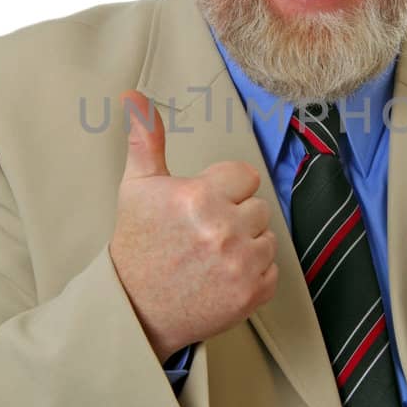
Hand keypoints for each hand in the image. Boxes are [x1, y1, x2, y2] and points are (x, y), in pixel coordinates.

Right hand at [109, 90, 278, 360]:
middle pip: (257, 207)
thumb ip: (145, 139)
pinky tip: (221, 278)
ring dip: (245, 246)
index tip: (200, 208)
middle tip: (202, 237)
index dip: (223, 190)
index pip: (245, 176)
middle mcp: (223, 229)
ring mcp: (240, 264)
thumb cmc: (138, 244)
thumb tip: (135, 97)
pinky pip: (271, 270)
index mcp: (198, 197)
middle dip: (234, 218)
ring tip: (211, 258)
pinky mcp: (252, 294)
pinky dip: (252, 275)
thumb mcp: (138, 187)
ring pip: (267, 238)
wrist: (135, 309)